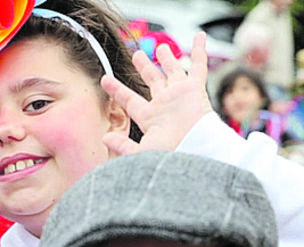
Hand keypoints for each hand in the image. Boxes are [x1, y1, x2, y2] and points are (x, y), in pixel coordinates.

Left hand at [101, 32, 212, 155]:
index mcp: (150, 117)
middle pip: (152, 80)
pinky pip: (198, 65)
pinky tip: (199, 37)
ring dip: (167, 58)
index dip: (117, 90)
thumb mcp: (142, 150)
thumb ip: (122, 145)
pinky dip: (199, 50)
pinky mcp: (195, 88)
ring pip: (172, 71)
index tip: (105, 80)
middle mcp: (165, 104)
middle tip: (137, 55)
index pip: (130, 100)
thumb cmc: (171, 152)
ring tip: (161, 47)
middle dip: (145, 67)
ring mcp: (180, 95)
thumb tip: (105, 138)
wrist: (195, 148)